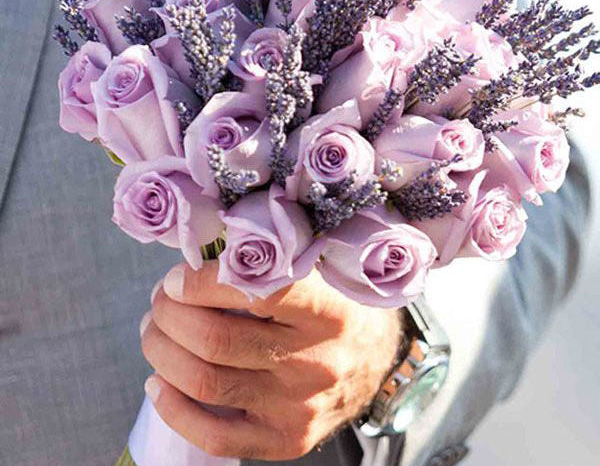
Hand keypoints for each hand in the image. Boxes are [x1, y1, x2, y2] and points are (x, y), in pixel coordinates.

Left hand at [140, 261, 401, 460]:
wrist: (375, 360)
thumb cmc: (336, 307)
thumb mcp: (319, 272)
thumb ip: (268, 260)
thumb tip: (197, 253)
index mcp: (327, 310)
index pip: (252, 290)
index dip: (199, 282)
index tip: (177, 278)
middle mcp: (316, 361)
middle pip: (215, 340)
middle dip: (169, 316)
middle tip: (161, 300)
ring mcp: (300, 407)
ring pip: (206, 383)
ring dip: (162, 353)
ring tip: (156, 331)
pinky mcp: (287, 439)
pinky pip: (214, 436)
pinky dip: (173, 410)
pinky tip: (158, 383)